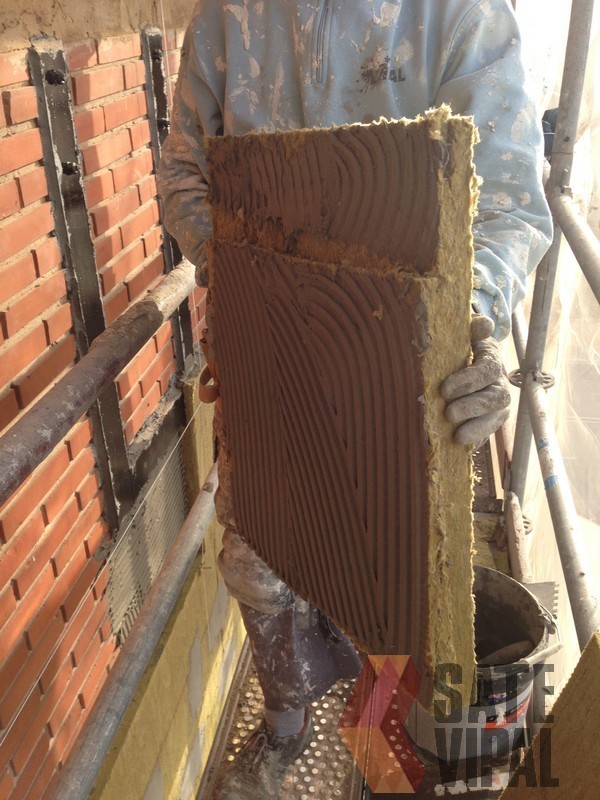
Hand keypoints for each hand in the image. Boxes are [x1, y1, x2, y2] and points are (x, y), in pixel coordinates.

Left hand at [440, 315, 510, 448]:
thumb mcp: (463, 334)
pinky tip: (460, 448)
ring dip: (477, 429)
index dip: (468, 381)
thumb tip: (484, 324)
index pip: (486, 370)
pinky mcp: (488, 423)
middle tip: (449, 413)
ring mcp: (496, 407)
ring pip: (495, 419)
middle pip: (495, 398)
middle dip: (472, 407)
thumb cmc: (458, 347)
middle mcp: (499, 384)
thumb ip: (472, 328)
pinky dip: (475, 441)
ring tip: (457, 436)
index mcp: (491, 360)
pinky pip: (487, 434)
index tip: (444, 389)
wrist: (458, 362)